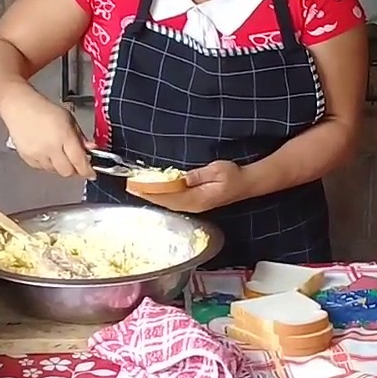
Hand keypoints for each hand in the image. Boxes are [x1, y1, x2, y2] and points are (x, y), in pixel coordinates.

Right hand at [0, 86, 94, 179]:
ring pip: (54, 171)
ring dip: (60, 166)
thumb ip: (80, 137)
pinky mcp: (26, 157)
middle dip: (74, 169)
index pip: (79, 161)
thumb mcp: (69, 119)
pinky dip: (47, 164)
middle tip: (76, 163)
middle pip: (67, 171)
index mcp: (64, 136)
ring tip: (59, 153)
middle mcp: (50, 147)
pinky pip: (41, 168)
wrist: (20, 107)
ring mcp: (37, 154)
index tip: (91, 173)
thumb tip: (90, 149)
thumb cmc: (44, 110)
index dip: (87, 170)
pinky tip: (47, 152)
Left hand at [131, 160, 249, 213]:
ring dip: (153, 197)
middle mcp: (193, 205)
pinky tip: (155, 194)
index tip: (136, 186)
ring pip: (168, 204)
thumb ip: (198, 175)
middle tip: (130, 187)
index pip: (168, 195)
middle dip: (147, 195)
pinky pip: (174, 202)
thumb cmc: (234, 175)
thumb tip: (181, 178)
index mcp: (197, 198)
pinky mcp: (195, 203)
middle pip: (165, 202)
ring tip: (138, 190)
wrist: (246, 184)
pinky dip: (162, 198)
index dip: (151, 191)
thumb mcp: (217, 170)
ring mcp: (194, 206)